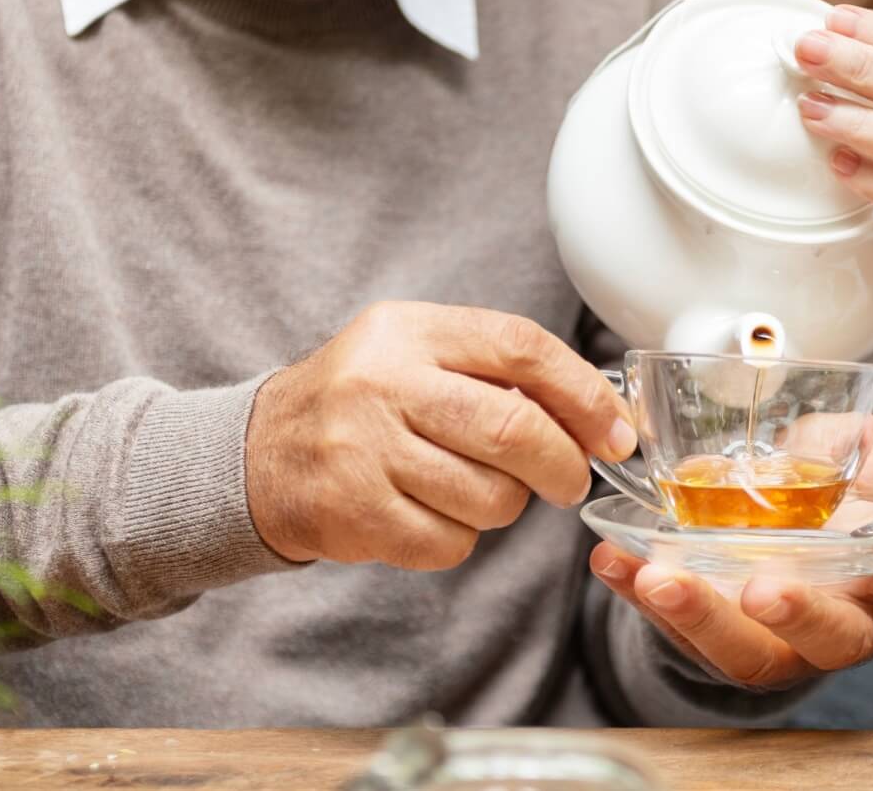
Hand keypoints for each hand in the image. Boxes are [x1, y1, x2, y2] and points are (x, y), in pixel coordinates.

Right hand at [245, 302, 635, 568]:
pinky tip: (432, 513)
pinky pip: (451, 542)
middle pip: (513, 427)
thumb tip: (602, 411)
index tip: (616, 431)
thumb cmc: (363, 404)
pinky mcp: (352, 515)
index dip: (585, 393)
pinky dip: (460, 538)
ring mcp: (363, 451)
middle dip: (564, 463)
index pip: (522, 347)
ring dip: (507, 504)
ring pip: (490, 495)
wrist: (256, 455)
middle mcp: (383, 383)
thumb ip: (498, 369)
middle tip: (571, 479)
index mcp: (410, 330)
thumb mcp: (417, 353)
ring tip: (478, 489)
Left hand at [590, 441, 872, 687]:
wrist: (771, 512)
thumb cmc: (838, 501)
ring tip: (659, 576)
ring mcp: (767, 634)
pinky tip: (612, 557)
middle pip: (828, 636)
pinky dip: (637, 590)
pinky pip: (670, 622)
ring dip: (699, 614)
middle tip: (765, 589)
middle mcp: (834, 620)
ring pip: (742, 647)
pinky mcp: (706, 631)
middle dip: (800, 615)